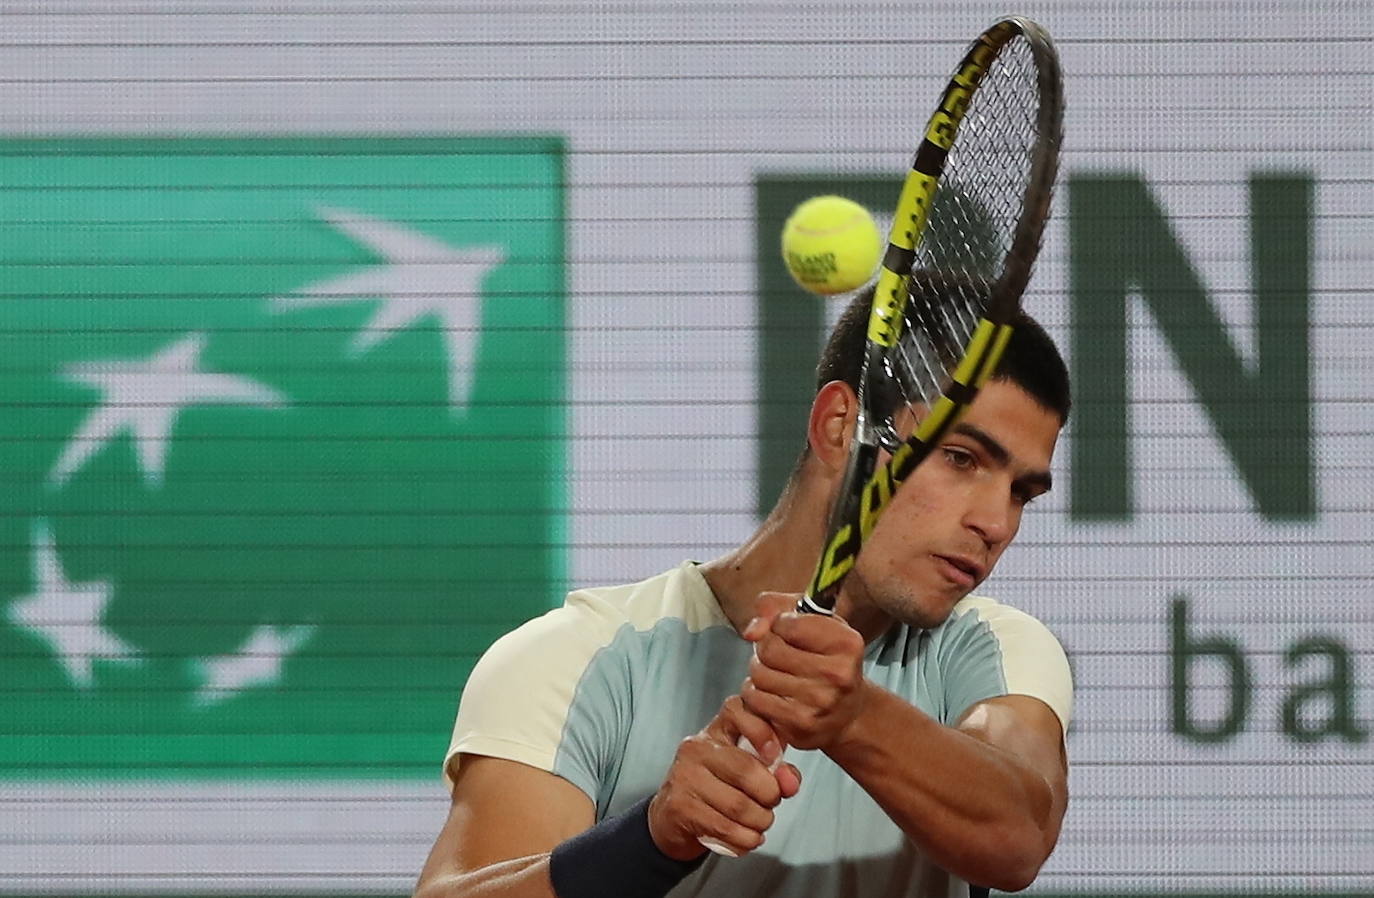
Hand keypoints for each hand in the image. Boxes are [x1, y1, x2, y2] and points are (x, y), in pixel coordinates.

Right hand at [647, 695, 801, 859]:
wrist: (672, 816)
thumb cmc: (714, 788)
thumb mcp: (745, 770)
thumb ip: (775, 770)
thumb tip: (790, 781)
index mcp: (716, 731)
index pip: (737, 710)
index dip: (763, 730)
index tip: (775, 754)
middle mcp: (697, 748)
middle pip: (746, 769)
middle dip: (770, 794)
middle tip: (772, 802)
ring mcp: (685, 776)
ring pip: (738, 805)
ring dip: (760, 821)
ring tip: (761, 823)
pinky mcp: (680, 806)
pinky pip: (724, 827)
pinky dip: (745, 839)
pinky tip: (748, 838)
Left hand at [740, 592, 869, 751]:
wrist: (847, 714)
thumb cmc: (828, 660)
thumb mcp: (814, 622)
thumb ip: (776, 607)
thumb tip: (751, 632)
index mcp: (846, 643)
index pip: (787, 623)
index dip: (778, 624)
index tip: (786, 630)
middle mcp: (838, 674)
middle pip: (770, 649)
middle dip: (766, 647)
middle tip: (778, 654)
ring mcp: (819, 702)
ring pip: (759, 674)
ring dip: (759, 670)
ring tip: (776, 672)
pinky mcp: (800, 725)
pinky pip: (756, 700)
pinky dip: (755, 693)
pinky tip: (771, 692)